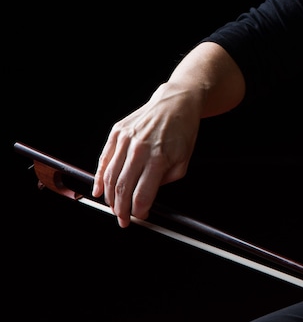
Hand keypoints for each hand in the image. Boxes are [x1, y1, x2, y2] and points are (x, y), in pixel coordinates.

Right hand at [92, 41, 243, 226]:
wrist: (176, 102)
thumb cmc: (182, 130)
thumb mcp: (184, 160)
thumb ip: (166, 181)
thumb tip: (149, 196)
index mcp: (159, 157)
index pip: (142, 194)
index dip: (139, 211)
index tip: (140, 217)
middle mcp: (139, 149)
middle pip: (123, 189)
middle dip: (121, 210)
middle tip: (123, 220)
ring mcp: (125, 140)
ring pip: (111, 176)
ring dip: (110, 197)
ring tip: (114, 208)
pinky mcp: (117, 132)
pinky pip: (104, 159)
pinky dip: (100, 177)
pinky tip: (99, 190)